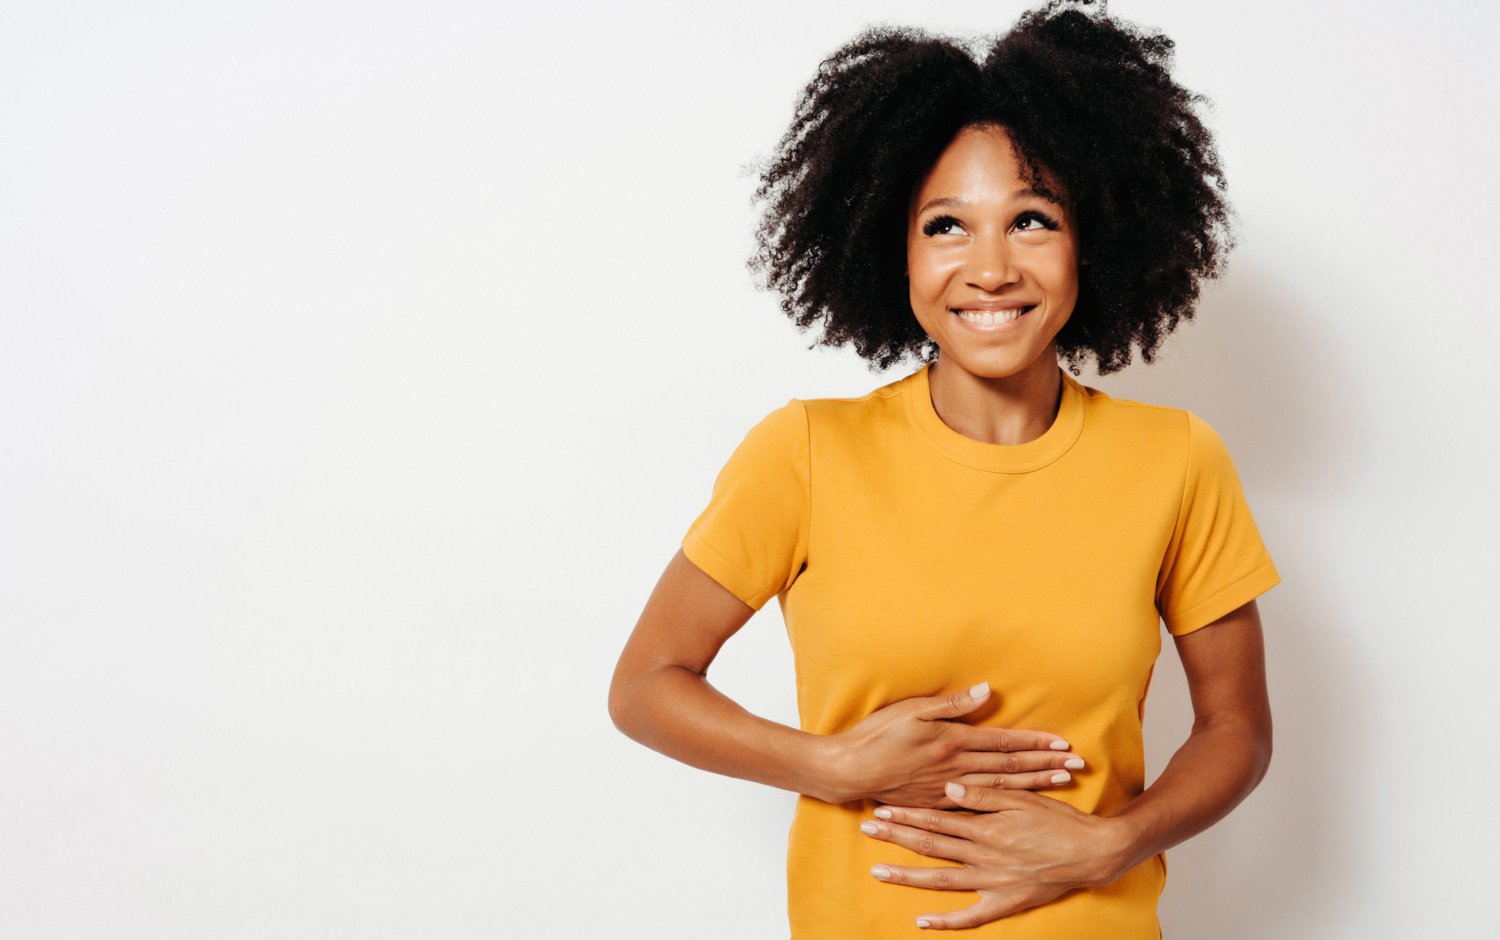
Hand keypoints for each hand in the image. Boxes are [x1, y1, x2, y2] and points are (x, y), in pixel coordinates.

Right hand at [820, 683, 1083, 806]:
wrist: (849, 771)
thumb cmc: (877, 736)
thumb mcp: (912, 710)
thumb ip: (951, 704)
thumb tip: (985, 691)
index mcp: (953, 742)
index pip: (1004, 743)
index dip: (1036, 743)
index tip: (1064, 744)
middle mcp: (957, 768)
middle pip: (1010, 767)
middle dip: (1046, 765)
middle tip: (1076, 766)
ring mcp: (950, 789)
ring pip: (1002, 788)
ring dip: (1034, 784)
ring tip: (1061, 782)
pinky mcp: (939, 803)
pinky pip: (981, 805)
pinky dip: (1006, 805)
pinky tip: (1022, 806)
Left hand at [858, 783, 1133, 929]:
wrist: (1093, 852)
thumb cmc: (1059, 820)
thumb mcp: (1022, 798)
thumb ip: (983, 795)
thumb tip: (947, 787)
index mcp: (988, 826)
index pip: (937, 818)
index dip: (907, 813)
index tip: (881, 808)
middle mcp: (985, 855)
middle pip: (932, 845)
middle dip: (897, 837)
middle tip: (867, 830)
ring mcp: (993, 881)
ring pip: (942, 879)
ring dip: (908, 876)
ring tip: (878, 872)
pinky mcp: (1006, 902)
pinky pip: (971, 917)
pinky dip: (946, 922)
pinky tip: (922, 922)